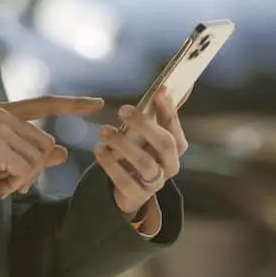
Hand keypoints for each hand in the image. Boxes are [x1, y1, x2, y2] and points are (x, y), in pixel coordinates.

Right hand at [0, 96, 103, 197]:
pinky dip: (14, 183)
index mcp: (5, 112)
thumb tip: (63, 152)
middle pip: (46, 143)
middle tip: (9, 181)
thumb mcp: (6, 160)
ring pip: (38, 158)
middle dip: (34, 169)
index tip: (100, 104)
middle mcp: (2, 114)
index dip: (74, 104)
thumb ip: (34, 154)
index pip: (46, 104)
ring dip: (22, 178)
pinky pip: (25, 169)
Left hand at [93, 86, 188, 215]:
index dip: (168, 107)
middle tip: (122, 109)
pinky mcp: (137, 195)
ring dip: (123, 145)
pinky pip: (125, 181)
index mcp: (176, 146)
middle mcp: (171, 164)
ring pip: (144, 163)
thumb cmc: (142, 152)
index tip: (158, 88)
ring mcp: (156, 182)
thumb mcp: (149, 134)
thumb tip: (169, 81)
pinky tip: (98, 150)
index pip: (174, 125)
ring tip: (104, 130)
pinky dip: (110, 164)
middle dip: (145, 125)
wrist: (132, 191)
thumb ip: (158, 112)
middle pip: (164, 144)